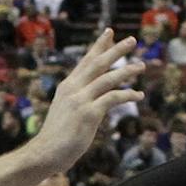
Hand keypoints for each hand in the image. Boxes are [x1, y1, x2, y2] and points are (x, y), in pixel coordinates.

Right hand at [34, 31, 140, 167]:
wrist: (44, 152)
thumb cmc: (56, 137)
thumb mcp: (65, 111)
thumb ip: (78, 100)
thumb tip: (94, 99)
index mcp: (67, 86)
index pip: (86, 61)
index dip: (99, 46)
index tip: (109, 32)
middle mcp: (73, 89)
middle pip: (97, 63)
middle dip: (115, 49)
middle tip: (132, 39)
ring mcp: (81, 100)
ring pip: (108, 78)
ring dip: (126, 70)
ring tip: (141, 65)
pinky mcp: (89, 114)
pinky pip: (113, 98)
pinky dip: (128, 95)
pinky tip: (139, 95)